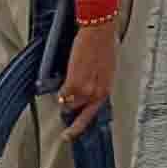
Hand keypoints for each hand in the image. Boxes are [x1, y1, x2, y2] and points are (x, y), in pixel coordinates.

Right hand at [59, 24, 118, 139]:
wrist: (98, 33)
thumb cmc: (103, 46)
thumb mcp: (104, 69)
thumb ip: (96, 83)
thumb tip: (86, 92)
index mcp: (106, 89)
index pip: (92, 114)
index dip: (79, 126)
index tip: (70, 134)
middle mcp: (98, 92)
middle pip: (78, 110)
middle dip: (71, 107)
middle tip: (66, 102)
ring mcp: (86, 90)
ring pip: (69, 103)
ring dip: (65, 96)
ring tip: (69, 82)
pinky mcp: (74, 83)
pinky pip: (62, 94)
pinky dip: (60, 90)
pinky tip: (64, 79)